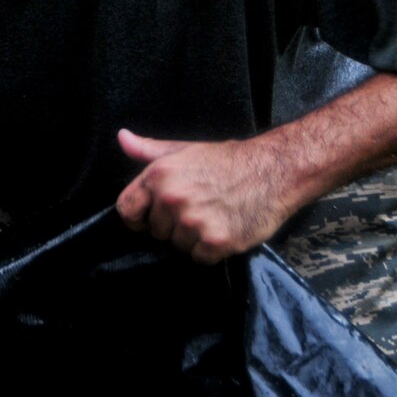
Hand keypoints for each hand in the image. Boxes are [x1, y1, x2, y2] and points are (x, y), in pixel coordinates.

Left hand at [114, 129, 295, 264]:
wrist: (274, 171)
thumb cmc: (228, 161)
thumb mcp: (183, 150)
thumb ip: (148, 149)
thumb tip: (122, 138)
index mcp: (158, 176)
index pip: (127, 210)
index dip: (137, 216)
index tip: (149, 218)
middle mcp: (172, 199)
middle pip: (155, 231)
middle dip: (172, 225)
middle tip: (197, 209)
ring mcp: (194, 222)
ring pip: (178, 246)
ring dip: (192, 238)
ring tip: (212, 216)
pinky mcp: (216, 241)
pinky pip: (199, 257)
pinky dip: (211, 250)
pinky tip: (223, 228)